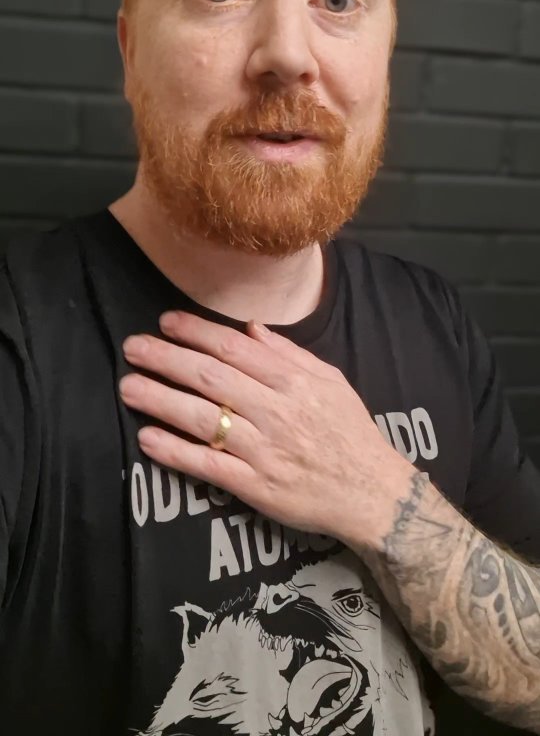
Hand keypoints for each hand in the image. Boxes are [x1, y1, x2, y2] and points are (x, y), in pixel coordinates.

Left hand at [119, 311, 413, 548]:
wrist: (373, 492)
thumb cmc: (350, 432)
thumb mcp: (330, 381)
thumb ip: (289, 354)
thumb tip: (250, 328)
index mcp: (293, 382)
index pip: (234, 349)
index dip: (197, 333)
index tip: (166, 322)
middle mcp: (275, 411)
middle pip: (211, 377)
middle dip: (167, 358)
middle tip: (132, 347)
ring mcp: (263, 450)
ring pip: (203, 419)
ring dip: (161, 400)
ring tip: (128, 387)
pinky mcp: (255, 486)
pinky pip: (208, 465)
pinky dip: (176, 452)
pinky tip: (148, 438)